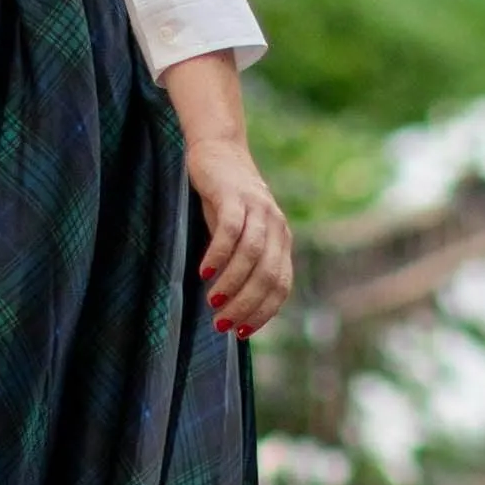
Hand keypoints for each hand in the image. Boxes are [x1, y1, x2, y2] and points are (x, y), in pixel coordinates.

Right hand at [185, 137, 293, 334]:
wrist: (219, 151)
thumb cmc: (225, 201)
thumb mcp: (240, 235)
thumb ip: (242, 262)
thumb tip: (231, 305)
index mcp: (281, 241)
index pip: (280, 286)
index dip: (263, 312)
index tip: (241, 332)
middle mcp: (276, 226)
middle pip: (267, 274)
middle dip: (246, 304)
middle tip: (221, 324)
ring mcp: (258, 209)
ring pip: (251, 255)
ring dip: (232, 284)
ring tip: (211, 302)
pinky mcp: (235, 195)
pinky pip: (231, 230)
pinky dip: (219, 254)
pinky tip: (203, 272)